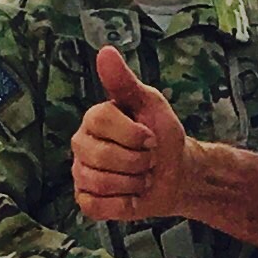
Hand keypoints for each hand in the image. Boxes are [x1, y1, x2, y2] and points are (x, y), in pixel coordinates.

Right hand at [73, 46, 191, 221]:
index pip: (101, 122)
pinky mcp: (86, 200)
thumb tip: (105, 51)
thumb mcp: (151, 104)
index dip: (133, 134)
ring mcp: (81, 173)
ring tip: (142, 176)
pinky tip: (132, 196)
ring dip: (133, 183)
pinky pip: (95, 206)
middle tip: (149, 159)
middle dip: (137, 162)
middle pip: (100, 157)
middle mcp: (81, 144)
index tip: (151, 137)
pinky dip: (122, 205)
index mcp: (94, 118)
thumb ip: (125, 82)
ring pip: (99, 183)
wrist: (176, 173)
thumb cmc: (162, 135)